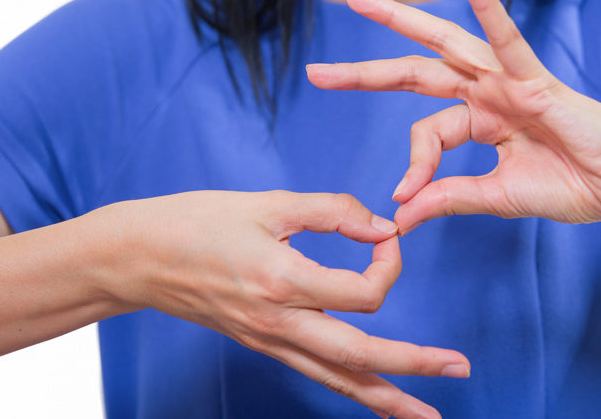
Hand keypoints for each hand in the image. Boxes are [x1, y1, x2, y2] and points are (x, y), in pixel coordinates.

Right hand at [94, 190, 467, 418]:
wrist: (140, 257)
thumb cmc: (198, 222)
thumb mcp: (268, 202)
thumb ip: (332, 210)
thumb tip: (381, 227)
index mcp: (284, 281)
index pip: (365, 291)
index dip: (390, 264)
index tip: (386, 237)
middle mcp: (280, 322)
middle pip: (361, 356)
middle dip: (415, 365)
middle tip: (460, 368)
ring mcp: (269, 341)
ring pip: (338, 379)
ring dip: (387, 398)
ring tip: (425, 414)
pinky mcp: (262, 344)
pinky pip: (314, 373)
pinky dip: (349, 389)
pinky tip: (371, 398)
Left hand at [307, 0, 600, 233]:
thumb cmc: (573, 187)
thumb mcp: (495, 196)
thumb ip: (446, 197)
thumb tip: (399, 214)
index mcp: (478, 120)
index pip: (426, 132)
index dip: (411, 165)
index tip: (405, 198)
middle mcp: (486, 92)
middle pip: (414, 72)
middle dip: (365, 72)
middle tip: (317, 71)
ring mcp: (507, 82)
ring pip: (445, 45)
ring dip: (401, 20)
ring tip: (361, 0)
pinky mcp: (536, 81)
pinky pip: (508, 39)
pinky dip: (488, 9)